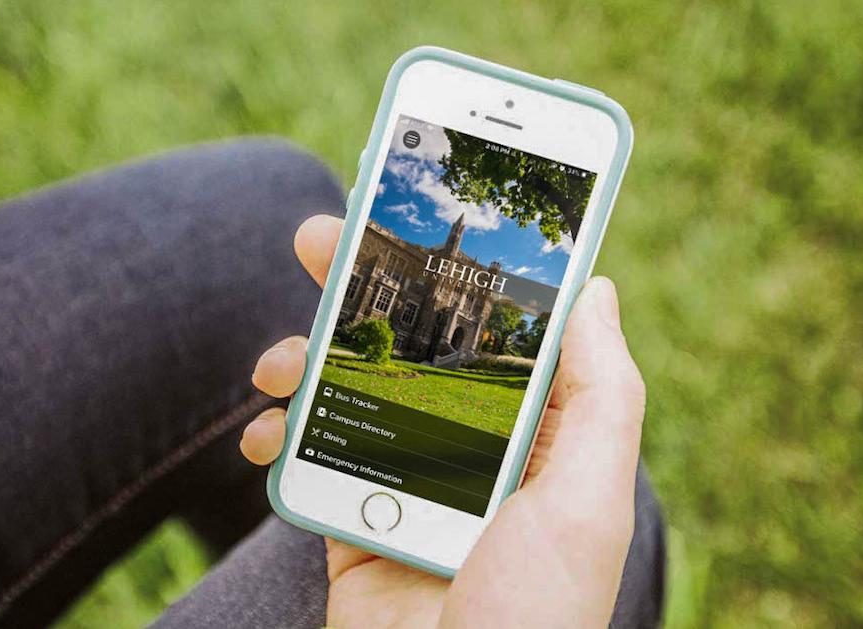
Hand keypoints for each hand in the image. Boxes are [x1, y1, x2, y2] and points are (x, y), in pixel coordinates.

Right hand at [242, 214, 645, 627]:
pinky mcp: (355, 515)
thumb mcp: (588, 497)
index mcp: (539, 436)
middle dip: (364, 289)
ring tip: (274, 361)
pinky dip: (279, 434)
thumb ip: (601, 391)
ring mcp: (410, 479)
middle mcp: (474, 448)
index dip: (466, 268)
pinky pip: (311, 452)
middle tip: (319, 236)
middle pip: (414, 345)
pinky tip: (261, 432)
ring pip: (351, 388)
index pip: (502, 329)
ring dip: (305, 359)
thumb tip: (597, 287)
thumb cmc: (535, 613)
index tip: (421, 212)